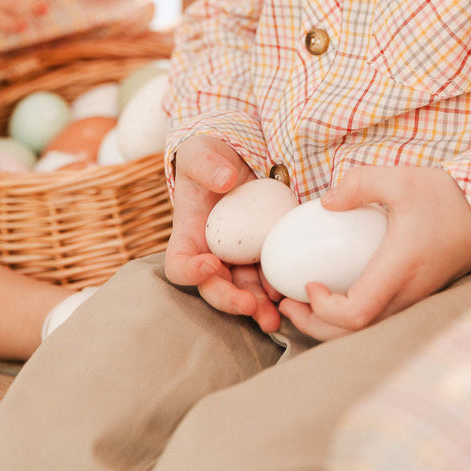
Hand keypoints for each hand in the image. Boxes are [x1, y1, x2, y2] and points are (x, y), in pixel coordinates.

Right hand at [164, 135, 283, 331]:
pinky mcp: (263, 255)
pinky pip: (269, 278)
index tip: (210, 264)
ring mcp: (238, 258)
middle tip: (248, 306)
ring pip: (244, 291)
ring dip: (257, 307)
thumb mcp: (200, 152)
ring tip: (273, 318)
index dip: (190, 272)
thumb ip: (206, 164)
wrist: (237, 160)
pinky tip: (291, 294)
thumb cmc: (209, 157)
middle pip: (213, 288)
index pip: (178, 264)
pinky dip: (278, 289)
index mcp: (188, 236)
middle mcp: (210, 254)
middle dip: (230, 301)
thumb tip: (224, 180)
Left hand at [277, 165, 470, 342]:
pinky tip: (334, 295)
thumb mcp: (399, 179)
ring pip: (365, 333)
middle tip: (287, 304)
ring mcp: (413, 301)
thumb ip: (359, 184)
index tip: (308, 285)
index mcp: (400, 268)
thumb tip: (325, 202)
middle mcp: (408, 293)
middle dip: (315, 326)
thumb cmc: (444, 196)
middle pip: (355, 334)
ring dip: (329, 326)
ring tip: (303, 303)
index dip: (325, 309)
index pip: (357, 312)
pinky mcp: (416, 299)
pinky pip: (377, 321)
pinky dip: (348, 319)